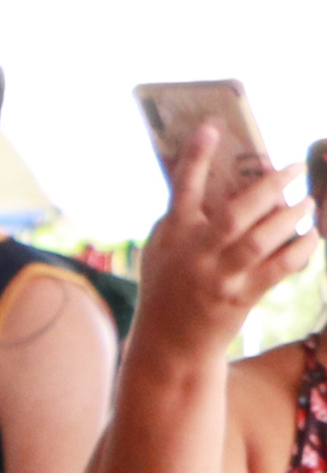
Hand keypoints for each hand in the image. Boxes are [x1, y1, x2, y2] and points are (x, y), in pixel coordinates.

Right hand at [133, 124, 316, 367]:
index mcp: (173, 235)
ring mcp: (219, 277)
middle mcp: (196, 254)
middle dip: (269, 187)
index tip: (211, 127)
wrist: (169, 344)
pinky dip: (300, 250)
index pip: (183, 188)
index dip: (197, 156)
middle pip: (236, 213)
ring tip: (307, 204)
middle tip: (292, 169)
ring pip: (262, 239)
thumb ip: (182, 219)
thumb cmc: (167, 288)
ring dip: (291, 217)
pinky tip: (311, 237)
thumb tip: (217, 180)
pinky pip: (279, 268)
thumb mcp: (161, 251)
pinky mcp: (240, 297)